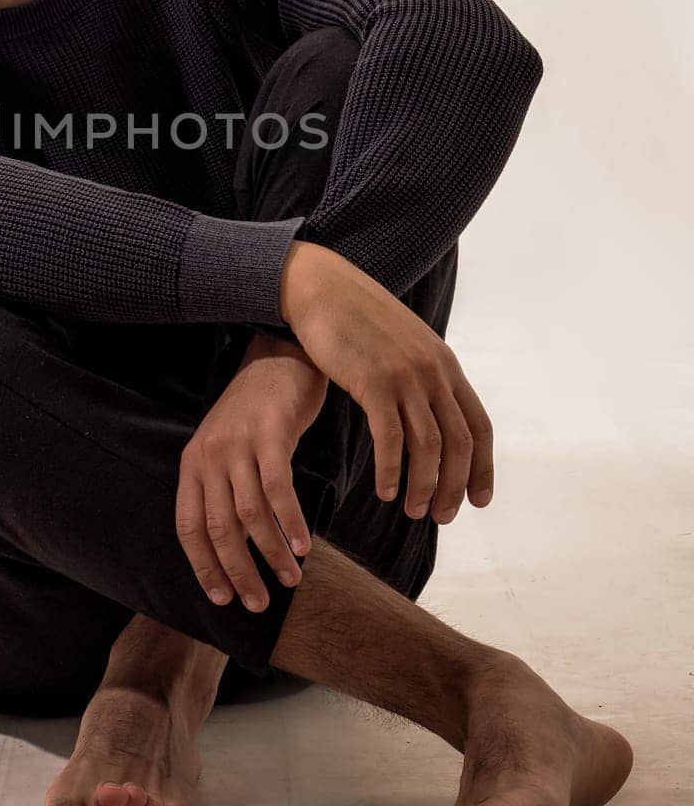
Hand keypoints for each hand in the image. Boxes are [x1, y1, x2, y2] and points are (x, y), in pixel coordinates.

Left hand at [175, 330, 329, 612]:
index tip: (222, 599)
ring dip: (270, 554)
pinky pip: (277, 490)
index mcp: (192, 464)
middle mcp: (209, 456)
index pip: (189, 527)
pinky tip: (304, 545)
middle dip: (238, 572)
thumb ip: (226, 490)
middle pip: (218, 528)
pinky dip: (290, 523)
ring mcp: (237, 444)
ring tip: (290, 579)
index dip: (204, 567)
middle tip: (258, 603)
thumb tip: (238, 548)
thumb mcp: (227, 448)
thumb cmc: (257, 411)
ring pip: (249, 515)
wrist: (279, 356)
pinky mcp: (268, 435)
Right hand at [279, 239, 493, 524]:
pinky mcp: (373, 381)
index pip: (479, 427)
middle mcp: (433, 372)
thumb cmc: (357, 318)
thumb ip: (423, 375)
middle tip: (441, 517)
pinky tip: (384, 490)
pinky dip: (391, 470)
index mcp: (445, 365)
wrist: (322, 287)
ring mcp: (405, 376)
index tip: (478, 500)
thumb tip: (432, 410)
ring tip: (411, 511)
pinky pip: (389, 438)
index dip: (483, 468)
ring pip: (428, 446)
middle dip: (455, 487)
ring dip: (423, 486)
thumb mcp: (404, 344)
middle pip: (459, 443)